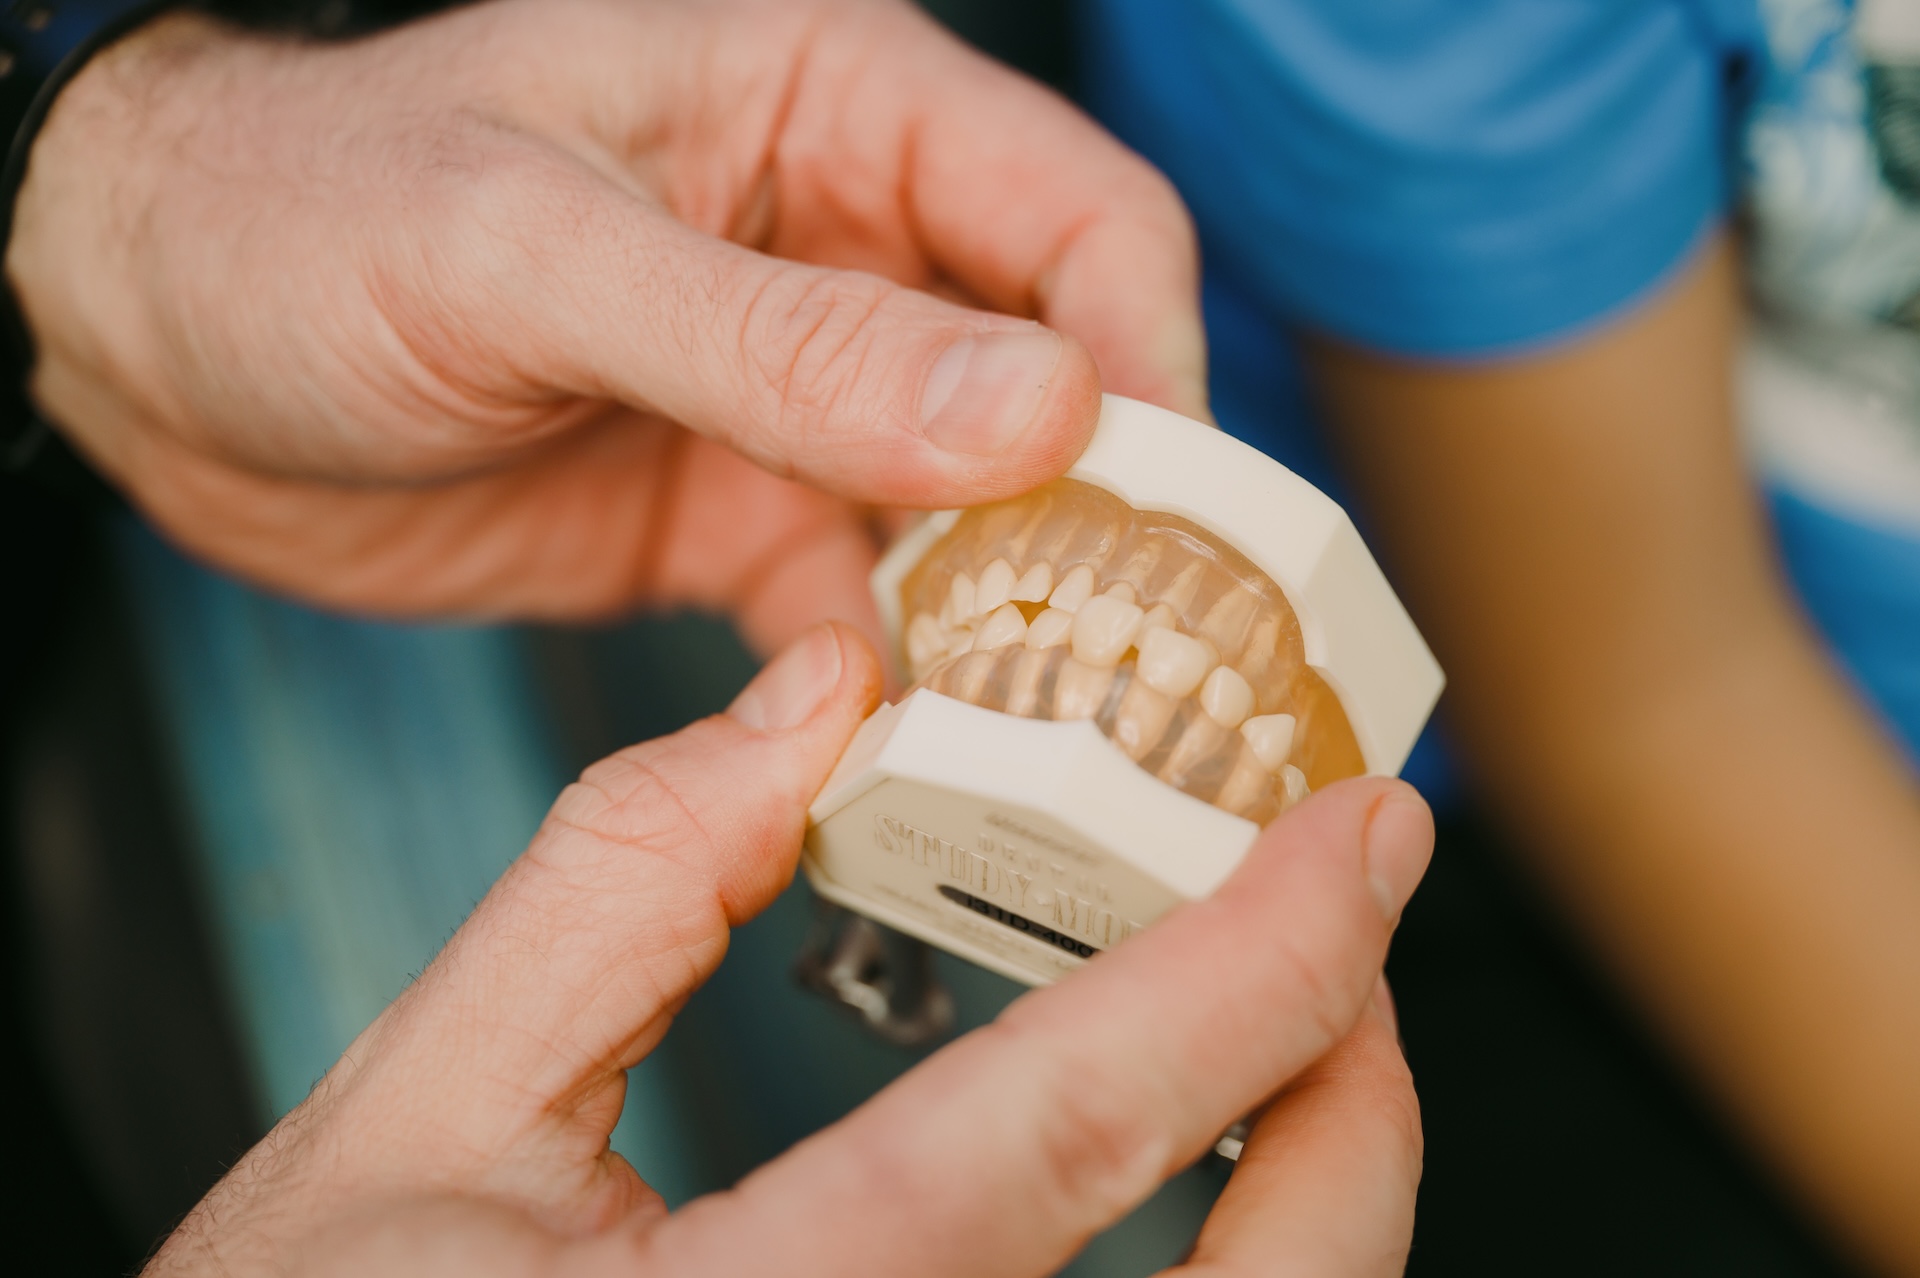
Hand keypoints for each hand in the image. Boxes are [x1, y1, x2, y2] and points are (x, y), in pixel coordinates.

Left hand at [7, 0, 1203, 651]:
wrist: (161, 343)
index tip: (1171, 514)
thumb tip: (1035, 411)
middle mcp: (845, 255)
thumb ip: (784, 338)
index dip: (1144, 363)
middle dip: (1106, 516)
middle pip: (1058, 382)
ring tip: (1031, 728)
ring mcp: (800, 402)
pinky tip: (891, 746)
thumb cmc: (310, 214)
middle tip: (1132, 656)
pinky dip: (893, 683)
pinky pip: (864, 611)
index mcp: (829, 110)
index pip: (1075, 223)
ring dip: (1011, 619)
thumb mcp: (535, 253)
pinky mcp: (738, 520)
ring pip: (977, 515)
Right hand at [143, 623, 1430, 1276]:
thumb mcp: (407, 1121)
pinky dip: (1234, 1275)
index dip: (1255, 962)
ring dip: (1319, 1203)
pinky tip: (1185, 1189)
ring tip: (1282, 1043)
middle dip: (1351, 1105)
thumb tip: (813, 712)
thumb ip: (611, 889)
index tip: (1361, 833)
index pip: (1065, 1128)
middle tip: (1351, 935)